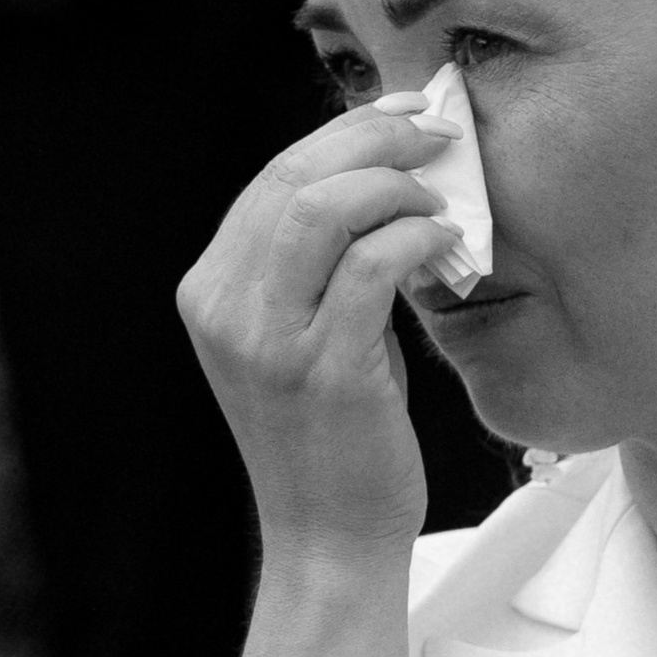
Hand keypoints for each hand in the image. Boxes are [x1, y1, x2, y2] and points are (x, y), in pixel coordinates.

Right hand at [178, 99, 458, 561]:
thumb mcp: (300, 337)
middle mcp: (224, 309)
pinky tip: (445, 244)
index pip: (270, 180)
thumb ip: (316, 265)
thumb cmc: (331, 436)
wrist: (328, 538)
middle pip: (292, 177)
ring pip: (322, 208)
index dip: (341, 136)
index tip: (400, 118)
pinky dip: (415, 239)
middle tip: (434, 135)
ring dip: (393, 185)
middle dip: (372, 140)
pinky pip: (370, 267)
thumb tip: (379, 178)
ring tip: (439, 197)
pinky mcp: (321, 370)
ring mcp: (266, 341)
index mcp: (211, 292)